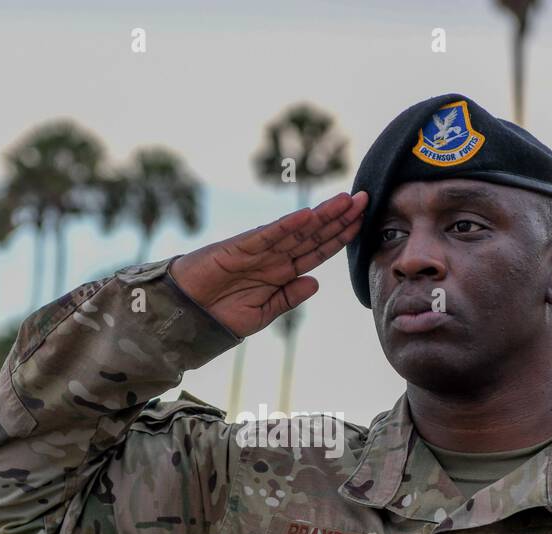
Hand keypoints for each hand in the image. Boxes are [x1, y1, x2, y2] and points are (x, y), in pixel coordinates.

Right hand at [167, 191, 367, 337]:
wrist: (186, 315)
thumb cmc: (220, 314)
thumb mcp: (262, 313)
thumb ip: (288, 297)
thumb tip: (315, 283)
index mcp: (281, 272)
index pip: (317, 251)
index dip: (340, 237)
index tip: (362, 223)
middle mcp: (274, 257)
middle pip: (313, 234)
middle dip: (339, 218)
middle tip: (365, 199)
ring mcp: (258, 250)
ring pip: (296, 230)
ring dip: (322, 215)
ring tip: (346, 201)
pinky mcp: (239, 248)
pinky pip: (269, 236)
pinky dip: (288, 225)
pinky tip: (309, 215)